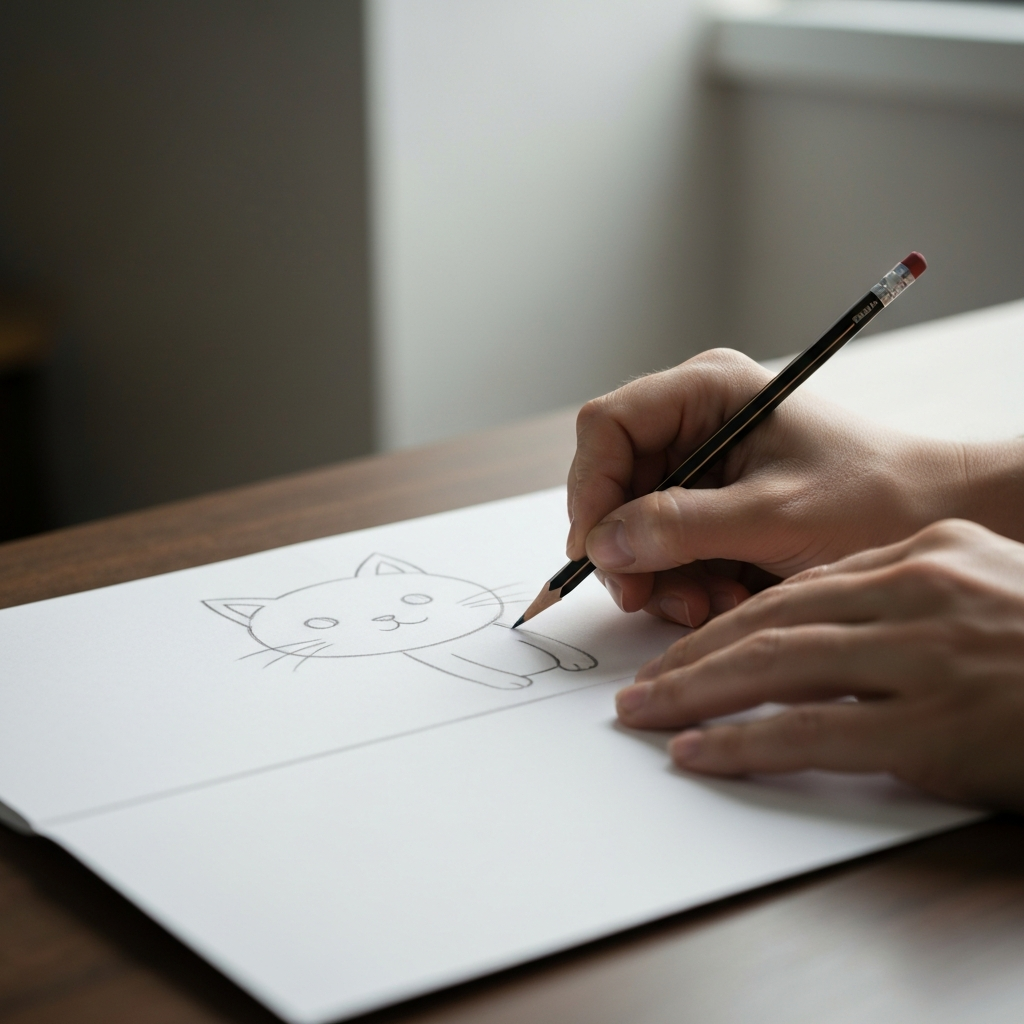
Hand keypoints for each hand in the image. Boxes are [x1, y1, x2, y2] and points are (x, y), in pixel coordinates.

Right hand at [567, 349, 970, 627]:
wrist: (934, 520)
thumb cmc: (875, 499)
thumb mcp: (775, 515)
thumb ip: (682, 527)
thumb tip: (601, 543)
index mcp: (708, 391)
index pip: (608, 426)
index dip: (591, 488)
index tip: (597, 550)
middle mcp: (694, 422)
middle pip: (613, 482)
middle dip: (628, 547)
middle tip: (647, 597)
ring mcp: (700, 466)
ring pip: (633, 524)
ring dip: (660, 575)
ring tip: (709, 605)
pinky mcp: (710, 506)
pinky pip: (664, 548)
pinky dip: (682, 583)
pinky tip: (724, 598)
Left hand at [615, 519, 1023, 810]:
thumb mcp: (985, 591)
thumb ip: (905, 599)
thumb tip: (823, 623)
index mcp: (926, 554)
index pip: (798, 586)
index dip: (728, 619)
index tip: (684, 647)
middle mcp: (917, 592)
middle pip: (771, 616)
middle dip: (693, 654)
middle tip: (640, 685)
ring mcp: (925, 657)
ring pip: (775, 664)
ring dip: (695, 692)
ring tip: (644, 715)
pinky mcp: (934, 728)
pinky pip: (810, 732)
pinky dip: (742, 743)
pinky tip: (698, 754)